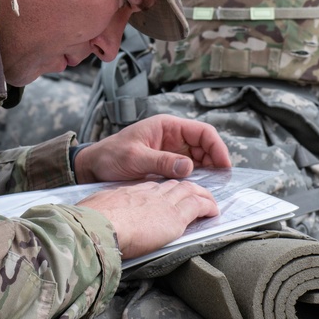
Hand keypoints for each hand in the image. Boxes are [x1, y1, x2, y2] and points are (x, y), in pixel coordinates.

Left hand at [73, 114, 230, 184]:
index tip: (224, 166)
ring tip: (211, 189)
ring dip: (207, 173)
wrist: (93, 167)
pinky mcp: (167, 165)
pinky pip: (188, 171)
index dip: (217, 147)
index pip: (202, 132)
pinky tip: (197, 191)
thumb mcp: (134, 158)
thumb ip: (160, 161)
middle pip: (205, 147)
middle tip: (220, 183)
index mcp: (167, 126)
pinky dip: (196, 180)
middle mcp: (172, 137)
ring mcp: (171, 151)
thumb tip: (188, 166)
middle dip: (215, 162)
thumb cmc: (110, 156)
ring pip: (200, 160)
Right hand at [77, 178, 218, 258]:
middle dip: (186, 188)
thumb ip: (103, 211)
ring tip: (209, 202)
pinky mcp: (175, 216)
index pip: (153, 187)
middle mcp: (150, 193)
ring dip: (202, 196)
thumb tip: (94, 218)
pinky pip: (199, 206)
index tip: (166, 196)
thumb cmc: (92, 220)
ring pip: (190, 191)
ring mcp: (164, 203)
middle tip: (195, 194)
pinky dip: (208, 207)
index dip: (163, 190)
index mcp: (131, 192)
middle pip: (174, 185)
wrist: (100, 225)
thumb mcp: (96, 209)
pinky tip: (213, 211)